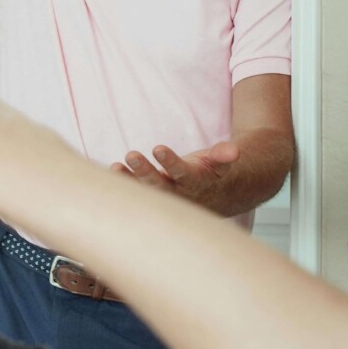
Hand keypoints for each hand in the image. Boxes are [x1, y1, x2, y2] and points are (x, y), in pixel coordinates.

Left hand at [110, 142, 239, 207]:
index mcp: (197, 184)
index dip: (171, 163)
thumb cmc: (211, 175)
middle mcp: (178, 195)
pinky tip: (114, 170)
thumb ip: (223, 156)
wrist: (212, 199)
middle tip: (131, 155)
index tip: (158, 148)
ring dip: (130, 179)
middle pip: (160, 185)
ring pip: (146, 190)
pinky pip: (137, 191)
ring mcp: (164, 198)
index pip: (183, 174)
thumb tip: (233, 150)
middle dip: (145, 171)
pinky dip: (125, 182)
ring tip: (116, 166)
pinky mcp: (152, 197)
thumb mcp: (220, 165)